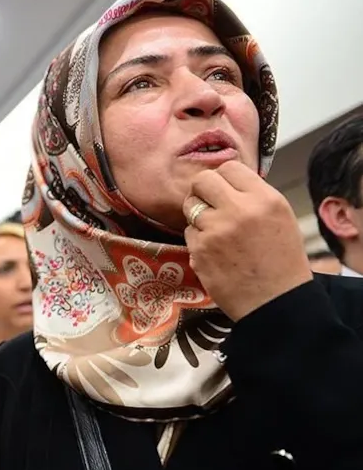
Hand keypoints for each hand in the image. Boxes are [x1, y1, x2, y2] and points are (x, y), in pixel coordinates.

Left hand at [183, 162, 312, 320]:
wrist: (277, 302)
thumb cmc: (281, 261)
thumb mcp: (280, 218)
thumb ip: (253, 197)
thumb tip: (225, 180)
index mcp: (265, 199)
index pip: (229, 167)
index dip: (222, 178)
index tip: (222, 190)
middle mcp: (240, 210)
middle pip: (202, 180)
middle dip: (201, 191)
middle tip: (208, 204)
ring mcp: (216, 230)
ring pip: (190, 206)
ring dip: (197, 216)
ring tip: (215, 231)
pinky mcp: (199, 250)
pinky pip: (188, 232)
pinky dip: (197, 239)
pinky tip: (214, 252)